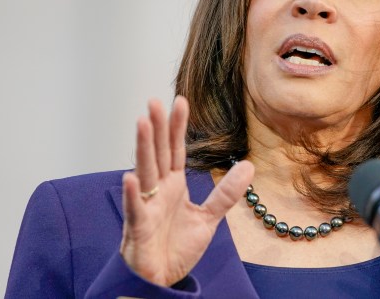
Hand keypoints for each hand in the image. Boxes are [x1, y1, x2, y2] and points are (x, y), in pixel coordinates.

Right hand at [119, 97, 253, 286]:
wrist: (161, 279)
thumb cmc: (176, 247)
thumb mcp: (208, 217)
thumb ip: (226, 193)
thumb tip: (248, 165)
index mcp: (173, 185)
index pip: (176, 150)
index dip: (178, 126)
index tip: (181, 101)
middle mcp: (158, 191)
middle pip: (158, 153)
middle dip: (158, 128)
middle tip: (154, 101)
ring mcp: (146, 207)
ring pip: (145, 172)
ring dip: (143, 148)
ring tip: (143, 123)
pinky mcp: (139, 228)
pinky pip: (136, 208)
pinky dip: (133, 194)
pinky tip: (131, 177)